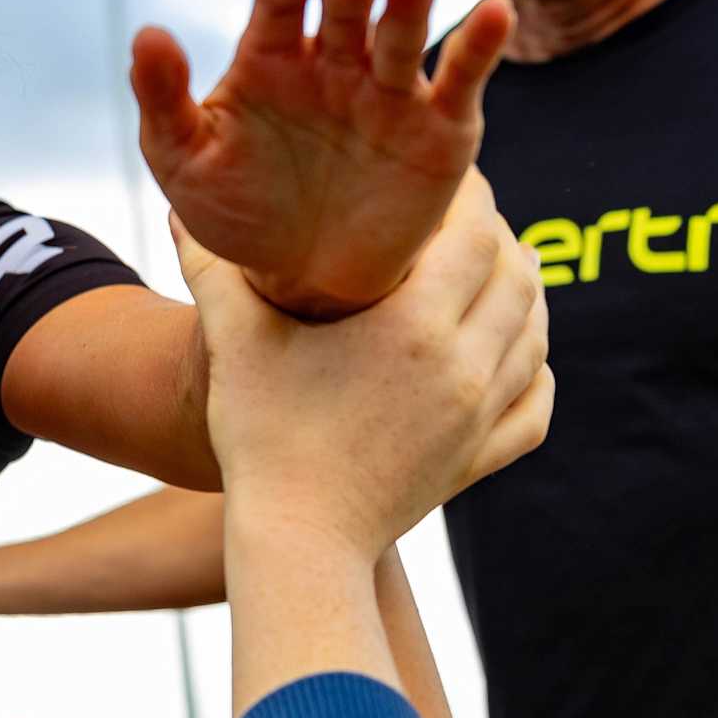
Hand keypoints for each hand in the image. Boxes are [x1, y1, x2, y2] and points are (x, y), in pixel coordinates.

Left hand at [131, 0, 512, 319]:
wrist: (302, 281)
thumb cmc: (238, 210)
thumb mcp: (185, 162)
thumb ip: (164, 101)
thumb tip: (146, 35)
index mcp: (272, 58)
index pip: (276, 4)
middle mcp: (335, 61)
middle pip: (344, 13)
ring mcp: (391, 89)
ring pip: (403, 34)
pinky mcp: (442, 125)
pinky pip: (464, 78)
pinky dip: (482, 45)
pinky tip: (497, 9)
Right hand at [181, 170, 551, 563]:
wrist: (297, 540)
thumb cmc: (261, 437)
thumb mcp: (234, 344)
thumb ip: (212, 269)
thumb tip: (178, 206)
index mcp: (413, 325)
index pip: (477, 231)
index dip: (472, 192)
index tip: (447, 178)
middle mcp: (463, 365)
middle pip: (518, 274)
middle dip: (501, 236)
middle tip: (466, 221)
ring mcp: (481, 416)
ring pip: (536, 333)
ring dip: (526, 293)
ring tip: (498, 270)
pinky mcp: (481, 459)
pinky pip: (539, 404)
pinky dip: (539, 370)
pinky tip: (518, 352)